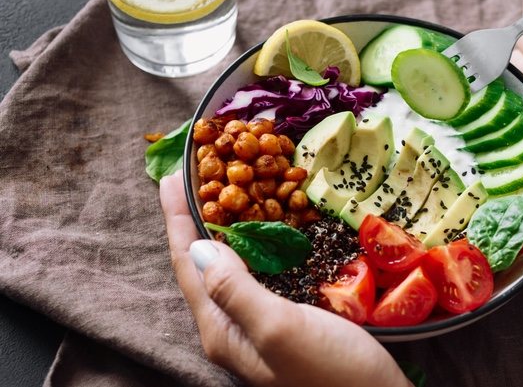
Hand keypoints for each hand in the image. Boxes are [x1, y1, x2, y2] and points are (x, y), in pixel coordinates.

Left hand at [159, 172, 410, 386]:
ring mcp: (258, 324)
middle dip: (195, 217)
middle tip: (199, 172)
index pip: (189, 263)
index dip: (178, 217)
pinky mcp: (285, 320)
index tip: (172, 174)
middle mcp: (233, 326)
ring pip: (230, 266)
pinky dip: (255, 243)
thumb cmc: (333, 373)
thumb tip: (199, 247)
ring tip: (224, 190)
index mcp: (222, 328)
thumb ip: (235, 289)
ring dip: (222, 226)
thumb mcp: (280, 329)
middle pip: (203, 263)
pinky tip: (266, 229)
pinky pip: (258, 272)